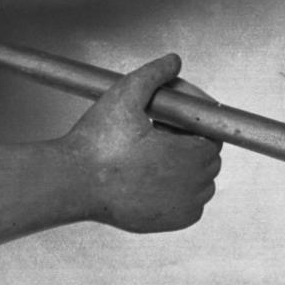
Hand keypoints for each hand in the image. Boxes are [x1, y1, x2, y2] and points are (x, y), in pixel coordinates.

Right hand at [63, 53, 221, 232]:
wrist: (73, 183)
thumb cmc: (96, 144)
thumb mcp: (125, 95)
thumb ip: (154, 75)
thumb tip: (172, 61)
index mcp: (191, 155)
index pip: (212, 134)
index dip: (193, 123)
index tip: (172, 119)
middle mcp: (194, 185)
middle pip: (208, 158)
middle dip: (189, 142)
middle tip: (159, 131)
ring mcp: (184, 207)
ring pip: (201, 182)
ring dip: (186, 167)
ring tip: (154, 153)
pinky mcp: (173, 223)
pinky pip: (190, 204)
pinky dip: (180, 191)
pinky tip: (154, 176)